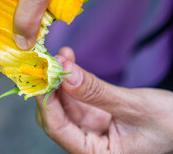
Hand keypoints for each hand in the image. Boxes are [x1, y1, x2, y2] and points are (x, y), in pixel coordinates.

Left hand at [36, 47, 172, 153]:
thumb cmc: (169, 123)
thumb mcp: (133, 106)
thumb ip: (96, 92)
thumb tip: (65, 74)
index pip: (58, 130)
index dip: (45, 103)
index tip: (39, 77)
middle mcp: (88, 143)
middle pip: (56, 116)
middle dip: (50, 88)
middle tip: (49, 61)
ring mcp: (89, 127)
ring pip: (63, 103)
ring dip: (59, 79)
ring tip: (60, 55)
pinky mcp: (93, 113)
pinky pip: (75, 95)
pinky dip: (71, 77)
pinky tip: (68, 59)